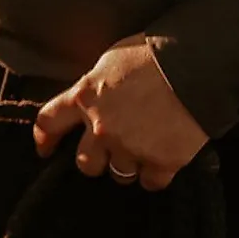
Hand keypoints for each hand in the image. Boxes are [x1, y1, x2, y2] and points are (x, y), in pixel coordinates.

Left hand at [33, 34, 207, 190]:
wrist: (195, 66)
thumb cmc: (150, 55)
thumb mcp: (107, 63)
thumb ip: (93, 88)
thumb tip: (90, 99)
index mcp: (84, 98)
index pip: (49, 123)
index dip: (43, 139)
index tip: (45, 149)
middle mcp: (102, 128)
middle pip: (85, 163)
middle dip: (94, 159)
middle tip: (107, 151)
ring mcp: (132, 148)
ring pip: (119, 174)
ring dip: (126, 166)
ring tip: (138, 152)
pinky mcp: (163, 161)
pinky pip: (151, 182)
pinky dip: (154, 175)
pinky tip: (160, 163)